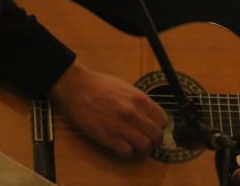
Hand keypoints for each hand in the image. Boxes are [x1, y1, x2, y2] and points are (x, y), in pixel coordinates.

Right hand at [49, 60, 168, 159]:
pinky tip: (124, 150)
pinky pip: (126, 152)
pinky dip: (128, 154)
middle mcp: (133, 113)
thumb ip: (139, 102)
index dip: (160, 128)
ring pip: (144, 146)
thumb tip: (149, 115)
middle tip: (148, 144)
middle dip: (154, 143)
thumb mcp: (126, 87)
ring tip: (138, 150)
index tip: (155, 131)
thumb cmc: (99, 85)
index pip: (163, 120)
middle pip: (156, 135)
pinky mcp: (107, 136)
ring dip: (143, 151)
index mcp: (140, 99)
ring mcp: (120, 125)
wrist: (77, 87)